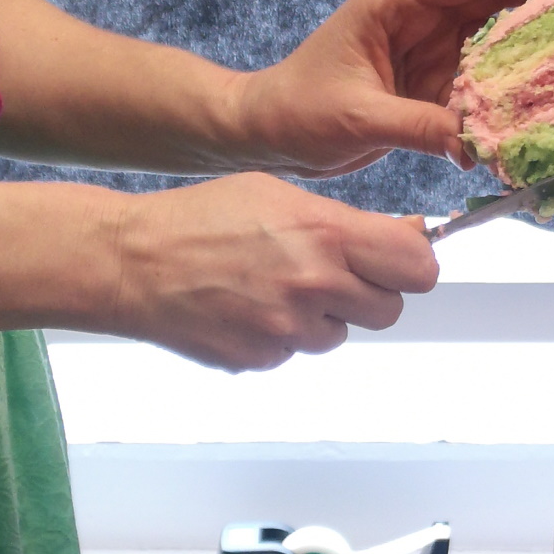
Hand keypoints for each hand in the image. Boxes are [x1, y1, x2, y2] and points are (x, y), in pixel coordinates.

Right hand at [103, 178, 440, 370]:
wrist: (135, 263)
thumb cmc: (205, 216)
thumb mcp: (280, 194)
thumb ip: (349, 220)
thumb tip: (411, 234)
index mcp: (327, 235)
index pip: (418, 267)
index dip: (412, 263)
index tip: (397, 258)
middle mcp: (315, 287)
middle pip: (390, 309)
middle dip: (370, 292)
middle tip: (333, 272)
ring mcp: (289, 331)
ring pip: (341, 333)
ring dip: (324, 315)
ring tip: (274, 284)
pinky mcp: (264, 360)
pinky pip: (297, 350)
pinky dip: (284, 332)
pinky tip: (248, 305)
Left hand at [235, 0, 553, 176]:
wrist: (268, 135)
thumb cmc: (299, 111)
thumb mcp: (358, 116)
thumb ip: (419, 127)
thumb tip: (477, 146)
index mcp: (397, 2)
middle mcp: (420, 19)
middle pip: (494, 1)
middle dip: (540, 16)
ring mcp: (430, 52)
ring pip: (494, 44)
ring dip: (529, 60)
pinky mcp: (433, 87)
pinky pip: (481, 86)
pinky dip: (507, 99)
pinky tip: (534, 116)